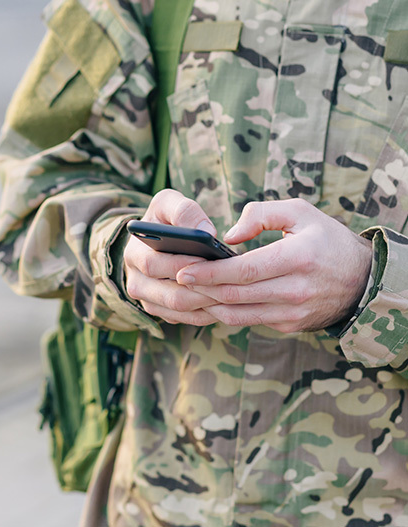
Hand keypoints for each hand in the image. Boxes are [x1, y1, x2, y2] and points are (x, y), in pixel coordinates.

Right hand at [124, 189, 220, 324]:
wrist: (154, 239)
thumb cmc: (165, 218)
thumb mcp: (168, 203)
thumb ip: (184, 210)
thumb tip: (206, 231)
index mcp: (134, 253)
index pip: (154, 265)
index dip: (182, 264)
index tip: (209, 259)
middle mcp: (135, 281)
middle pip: (170, 295)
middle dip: (202, 289)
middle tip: (232, 283)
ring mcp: (147, 300)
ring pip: (179, 310)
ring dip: (208, 304)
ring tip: (234, 294)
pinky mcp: (161, 312)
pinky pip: (185, 319)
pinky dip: (207, 313)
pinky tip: (228, 302)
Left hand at [175, 199, 372, 332]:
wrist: (363, 280)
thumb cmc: (327, 240)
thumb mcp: (301, 212)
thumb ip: (261, 214)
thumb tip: (228, 236)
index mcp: (298, 258)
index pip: (243, 271)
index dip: (209, 273)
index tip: (182, 270)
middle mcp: (295, 290)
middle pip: (234, 295)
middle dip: (199, 290)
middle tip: (175, 282)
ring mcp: (292, 313)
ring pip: (237, 314)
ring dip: (207, 305)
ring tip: (185, 293)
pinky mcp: (289, 325)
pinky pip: (249, 321)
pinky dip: (225, 313)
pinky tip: (209, 301)